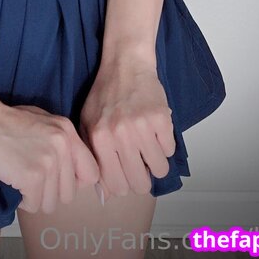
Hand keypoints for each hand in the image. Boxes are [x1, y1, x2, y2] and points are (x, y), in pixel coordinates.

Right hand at [0, 96, 99, 213]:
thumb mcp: (45, 124)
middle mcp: (63, 146)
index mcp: (68, 132)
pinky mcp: (32, 176)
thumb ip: (63, 144)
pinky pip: (34, 205)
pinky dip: (22, 199)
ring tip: (20, 175)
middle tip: (32, 176)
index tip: (58, 179)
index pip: (91, 173)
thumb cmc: (7, 121)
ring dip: (35, 196)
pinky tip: (13, 180)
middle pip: (70, 194)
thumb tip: (74, 173)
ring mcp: (48, 162)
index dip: (75, 182)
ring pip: (52, 203)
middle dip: (51, 191)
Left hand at [78, 59, 175, 199]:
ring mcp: (142, 126)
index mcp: (100, 139)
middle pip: (140, 183)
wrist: (125, 63)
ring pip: (160, 169)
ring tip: (149, 144)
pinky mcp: (161, 118)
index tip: (126, 173)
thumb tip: (106, 195)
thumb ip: (92, 158)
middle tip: (140, 163)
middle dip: (143, 178)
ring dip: (156, 161)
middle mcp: (120, 135)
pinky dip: (165, 144)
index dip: (124, 184)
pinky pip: (170, 150)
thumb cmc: (105, 94)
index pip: (116, 186)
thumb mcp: (88, 124)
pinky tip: (155, 129)